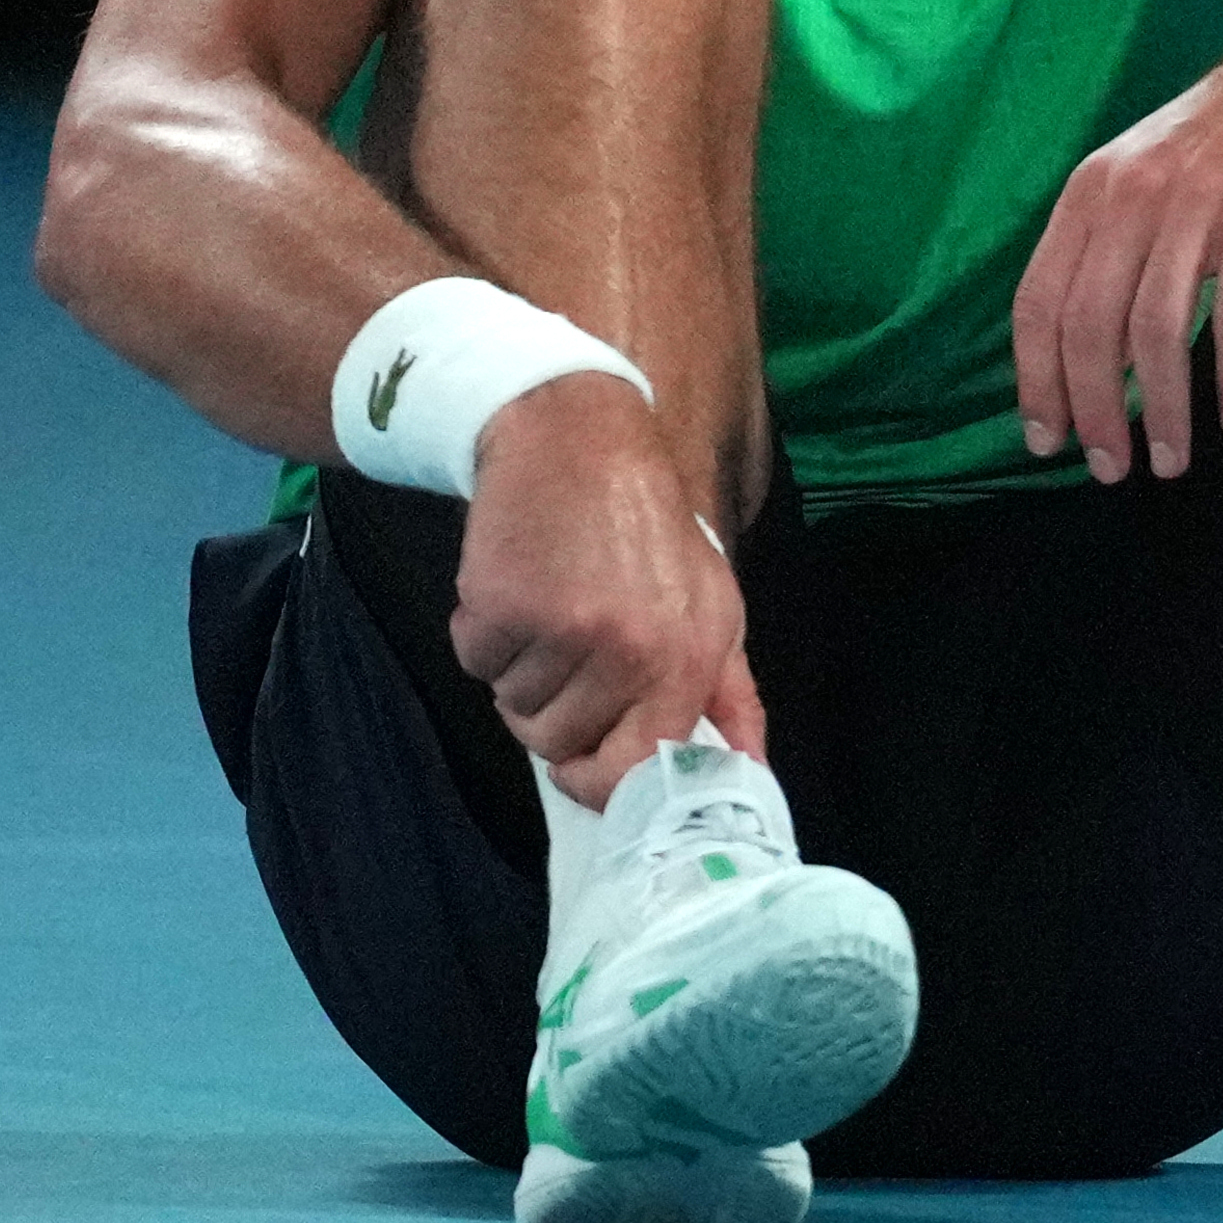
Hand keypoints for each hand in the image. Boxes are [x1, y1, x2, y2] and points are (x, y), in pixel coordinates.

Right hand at [446, 372, 760, 808]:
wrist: (576, 440)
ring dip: (514, 670)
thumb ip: (728, 693)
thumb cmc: (646, 528)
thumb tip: (749, 770)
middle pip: (560, 743)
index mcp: (687, 660)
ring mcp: (562, 631)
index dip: (598, 782)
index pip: (637, 771)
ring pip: (512, 705)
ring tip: (539, 612)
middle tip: (558, 658)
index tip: (577, 766)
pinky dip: (481, 637)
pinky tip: (508, 591)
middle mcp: (629, 653)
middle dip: (548, 713)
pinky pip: (473, 662)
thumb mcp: (711, 605)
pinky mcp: (502, 606)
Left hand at [1010, 18, 1222, 483]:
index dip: (1036, 378)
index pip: (1038, 302)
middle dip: (1094, 411)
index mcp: (1088, 194)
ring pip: (1157, 333)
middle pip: (1089, 328)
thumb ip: (1114, 250)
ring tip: (1171, 461)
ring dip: (1160, 410)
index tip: (1046, 441)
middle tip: (1113, 470)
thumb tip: (1095, 354)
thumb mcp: (1146, 180)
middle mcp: (1128, 199)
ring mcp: (1194, 206)